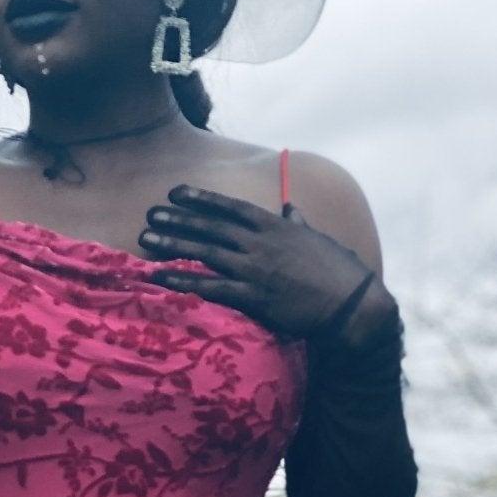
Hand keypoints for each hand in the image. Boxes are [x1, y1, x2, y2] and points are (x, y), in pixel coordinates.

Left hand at [138, 184, 390, 342]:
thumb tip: (289, 207)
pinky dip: (182, 281)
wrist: (351, 304)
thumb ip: (297, 222)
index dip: (202, 199)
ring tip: (145, 240)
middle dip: (178, 220)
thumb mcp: (316, 239)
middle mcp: (260, 244)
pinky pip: (210, 287)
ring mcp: (255, 270)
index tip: (176, 192)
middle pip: (211, 228)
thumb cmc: (338, 271)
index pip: (231, 208)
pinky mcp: (254, 297)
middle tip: (150, 215)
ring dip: (172, 245)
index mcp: (275, 227)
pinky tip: (159, 278)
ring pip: (205, 253)